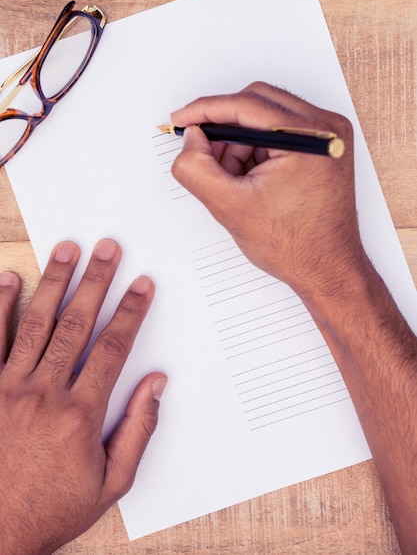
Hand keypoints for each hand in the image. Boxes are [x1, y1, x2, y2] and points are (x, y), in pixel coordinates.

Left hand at [0, 239, 166, 554]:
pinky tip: (10, 279)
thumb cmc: (52, 508)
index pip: (113, 348)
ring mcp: (9, 389)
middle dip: (97, 281)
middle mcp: (44, 393)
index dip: (131, 311)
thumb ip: (138, 430)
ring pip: (37, 323)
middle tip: (108, 248)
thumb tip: (156, 385)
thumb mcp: (111, 482)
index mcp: (80, 414)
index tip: (143, 285)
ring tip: (68, 249)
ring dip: (55, 282)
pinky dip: (0, 307)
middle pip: (77, 324)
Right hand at [171, 81, 366, 306]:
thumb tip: (191, 138)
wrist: (326, 269)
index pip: (246, 104)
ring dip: (240, 142)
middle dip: (224, 129)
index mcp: (310, 136)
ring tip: (235, 180)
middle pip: (256, 102)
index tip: (181, 119)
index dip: (205, 110)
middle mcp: (326, 128)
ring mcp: (328, 135)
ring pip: (265, 116)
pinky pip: (279, 131)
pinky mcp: (323, 146)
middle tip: (203, 154)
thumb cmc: (295, 245)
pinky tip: (251, 178)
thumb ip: (196, 167)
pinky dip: (256, 149)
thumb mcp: (229, 207)